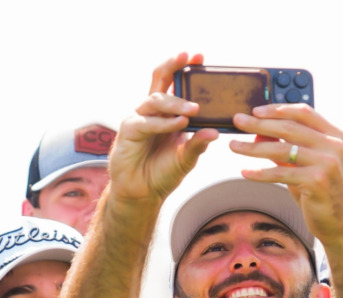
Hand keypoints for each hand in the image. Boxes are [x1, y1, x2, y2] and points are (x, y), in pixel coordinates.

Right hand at [108, 52, 217, 204]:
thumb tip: (215, 133)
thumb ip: (198, 145)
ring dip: (176, 103)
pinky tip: (179, 124)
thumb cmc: (161, 174)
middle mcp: (151, 112)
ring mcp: (138, 119)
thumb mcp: (185, 158)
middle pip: (159, 79)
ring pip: (155, 100)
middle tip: (190, 58)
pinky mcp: (128, 132)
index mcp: (165, 113)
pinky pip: (146, 122)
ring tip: (194, 110)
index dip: (183, 67)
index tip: (200, 57)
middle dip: (174, 66)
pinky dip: (164, 123)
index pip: (173, 82)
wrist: (142, 194)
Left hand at [228, 105, 342, 246]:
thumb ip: (287, 150)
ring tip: (233, 146)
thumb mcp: (305, 166)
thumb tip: (259, 134)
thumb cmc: (321, 193)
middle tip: (237, 122)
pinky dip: (260, 173)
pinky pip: (280, 174)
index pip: (303, 112)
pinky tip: (244, 173)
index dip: (277, 109)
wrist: (341, 223)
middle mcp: (333, 144)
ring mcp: (326, 162)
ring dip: (253, 147)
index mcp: (334, 135)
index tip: (255, 110)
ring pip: (282, 149)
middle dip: (259, 123)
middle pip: (288, 127)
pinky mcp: (317, 181)